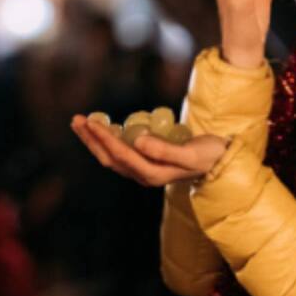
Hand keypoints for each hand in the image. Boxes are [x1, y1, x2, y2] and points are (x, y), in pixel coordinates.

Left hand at [70, 115, 227, 186]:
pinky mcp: (145, 162)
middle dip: (91, 139)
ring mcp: (143, 170)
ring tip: (81, 122)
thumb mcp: (191, 153)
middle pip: (109, 158)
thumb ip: (165, 150)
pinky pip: (119, 152)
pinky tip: (101, 127)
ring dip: (95, 140)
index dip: (104, 138)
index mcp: (152, 174)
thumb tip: (139, 141)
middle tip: (76, 119)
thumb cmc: (208, 156)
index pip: (121, 155)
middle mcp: (144, 175)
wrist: (219, 162)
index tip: (91, 122)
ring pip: (111, 156)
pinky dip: (107, 140)